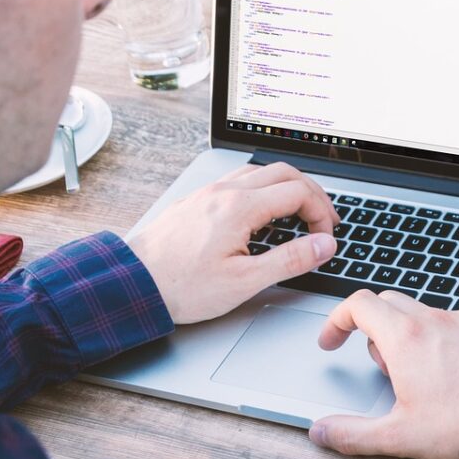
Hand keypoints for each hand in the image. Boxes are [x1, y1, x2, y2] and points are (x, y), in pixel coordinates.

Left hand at [127, 162, 339, 323]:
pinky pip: (239, 180)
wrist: (132, 284)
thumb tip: (323, 245)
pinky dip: (264, 188)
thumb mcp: (244, 281)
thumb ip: (290, 260)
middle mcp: (225, 191)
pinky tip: (263, 211)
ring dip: (287, 187)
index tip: (325, 235)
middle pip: (284, 172)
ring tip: (299, 212)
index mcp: (241, 207)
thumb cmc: (182, 286)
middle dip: (311, 193)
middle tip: (324, 218)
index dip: (321, 212)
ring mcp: (209, 192)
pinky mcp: (197, 200)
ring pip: (261, 171)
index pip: (298, 192)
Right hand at [309, 290, 458, 458]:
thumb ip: (353, 433)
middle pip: (390, 303)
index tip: (334, 341)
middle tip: (384, 369)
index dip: (338, 320)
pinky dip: (453, 341)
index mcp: (406, 339)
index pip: (359, 304)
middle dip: (376, 330)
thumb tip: (324, 432)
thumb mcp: (399, 436)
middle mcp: (437, 322)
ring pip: (429, 314)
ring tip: (425, 378)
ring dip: (415, 336)